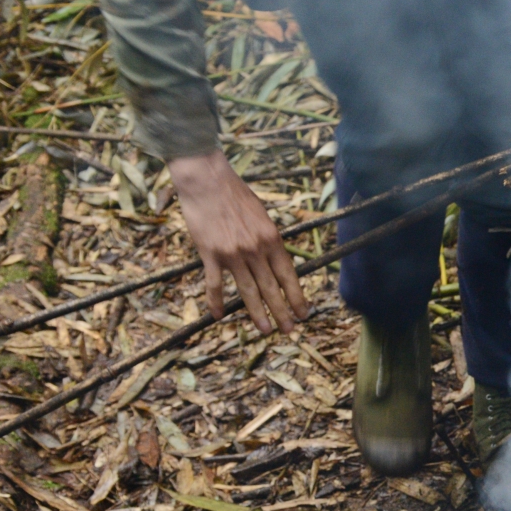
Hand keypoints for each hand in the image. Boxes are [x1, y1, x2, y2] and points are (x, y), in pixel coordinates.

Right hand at [168, 151, 307, 334]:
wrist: (207, 180)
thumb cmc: (236, 195)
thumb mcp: (263, 216)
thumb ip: (269, 240)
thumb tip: (277, 261)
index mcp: (272, 239)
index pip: (288, 275)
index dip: (296, 297)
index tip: (304, 313)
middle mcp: (255, 249)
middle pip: (271, 288)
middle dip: (282, 312)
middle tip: (289, 330)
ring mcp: (232, 253)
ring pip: (247, 290)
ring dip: (257, 313)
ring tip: (264, 330)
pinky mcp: (210, 253)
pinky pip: (214, 284)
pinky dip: (215, 301)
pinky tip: (218, 315)